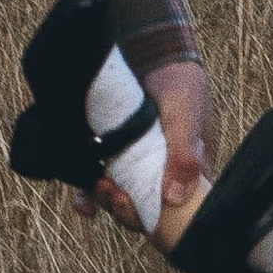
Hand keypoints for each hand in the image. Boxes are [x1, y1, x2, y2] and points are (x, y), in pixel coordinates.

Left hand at [74, 57, 217, 229]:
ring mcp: (137, 167)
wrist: (154, 54)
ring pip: (122, 199)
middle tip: (111, 192)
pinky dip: (89, 196)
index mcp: (190, 173)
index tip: (134, 207)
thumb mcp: (185, 117)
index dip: (154, 219)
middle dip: (125, 209)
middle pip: (145, 210)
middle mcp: (163, 174)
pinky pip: (101, 182)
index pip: (175, 212)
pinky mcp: (113, 156)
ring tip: (97, 191)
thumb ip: (183, 156)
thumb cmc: (180, 85)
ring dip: (107, 202)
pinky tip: (82, 202)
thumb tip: (175, 199)